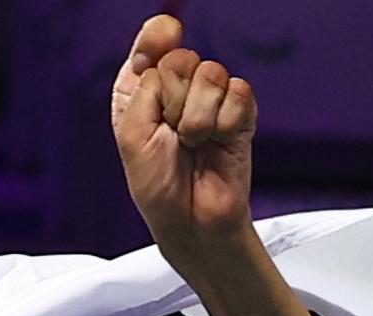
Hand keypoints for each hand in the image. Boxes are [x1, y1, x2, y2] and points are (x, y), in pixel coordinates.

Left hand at [111, 16, 257, 261]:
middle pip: (182, 58)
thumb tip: (171, 43)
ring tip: (194, 144)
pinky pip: (239, 93)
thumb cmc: (157, 186)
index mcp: (145, 90)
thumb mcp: (131, 133)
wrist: (193, 222)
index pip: (155, 42)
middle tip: (173, 135)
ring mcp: (212, 101)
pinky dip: (225, 122)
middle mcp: (178, 90)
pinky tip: (218, 142)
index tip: (166, 35)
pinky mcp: (241, 115)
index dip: (158, 36)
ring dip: (198, 116)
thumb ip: (145, 85)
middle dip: (174, 100)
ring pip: (211, 74)